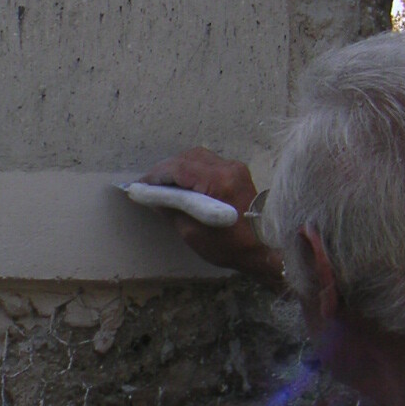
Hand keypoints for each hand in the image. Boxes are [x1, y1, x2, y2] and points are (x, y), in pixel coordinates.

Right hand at [141, 147, 286, 290]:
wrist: (264, 249)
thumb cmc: (229, 247)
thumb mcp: (192, 233)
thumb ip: (171, 209)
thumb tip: (151, 196)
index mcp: (217, 183)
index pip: (178, 168)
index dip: (155, 175)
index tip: (140, 185)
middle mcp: (228, 168)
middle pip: (187, 157)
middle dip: (165, 169)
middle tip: (149, 184)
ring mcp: (235, 168)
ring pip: (197, 156)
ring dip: (178, 167)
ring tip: (163, 183)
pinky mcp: (237, 172)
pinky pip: (208, 162)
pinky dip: (192, 169)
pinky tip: (183, 182)